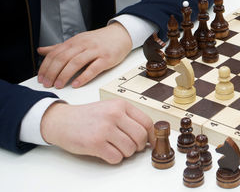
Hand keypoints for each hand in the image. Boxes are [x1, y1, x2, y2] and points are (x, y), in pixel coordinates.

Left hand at [37, 22, 131, 88]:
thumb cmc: (99, 41)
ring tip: (59, 85)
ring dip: (65, 75)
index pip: (55, 53)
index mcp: (75, 41)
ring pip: (76, 63)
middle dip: (53, 72)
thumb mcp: (78, 41)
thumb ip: (60, 47)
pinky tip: (77, 83)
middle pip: (63, 58)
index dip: (46, 66)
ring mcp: (95, 51)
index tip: (41, 77)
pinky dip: (83, 77)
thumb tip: (41, 51)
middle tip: (47, 84)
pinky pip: (93, 68)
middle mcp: (83, 45)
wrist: (120, 35)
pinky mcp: (106, 59)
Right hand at [41, 99, 155, 163]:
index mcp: (120, 105)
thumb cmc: (88, 116)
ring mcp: (104, 129)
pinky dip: (114, 158)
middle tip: (130, 146)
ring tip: (115, 147)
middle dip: (138, 146)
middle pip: (140, 137)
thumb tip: (149, 135)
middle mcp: (114, 114)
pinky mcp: (95, 143)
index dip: (152, 136)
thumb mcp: (110, 108)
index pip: (147, 122)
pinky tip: (106, 151)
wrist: (62, 121)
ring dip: (125, 153)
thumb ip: (129, 118)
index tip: (152, 143)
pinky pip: (116, 158)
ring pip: (130, 149)